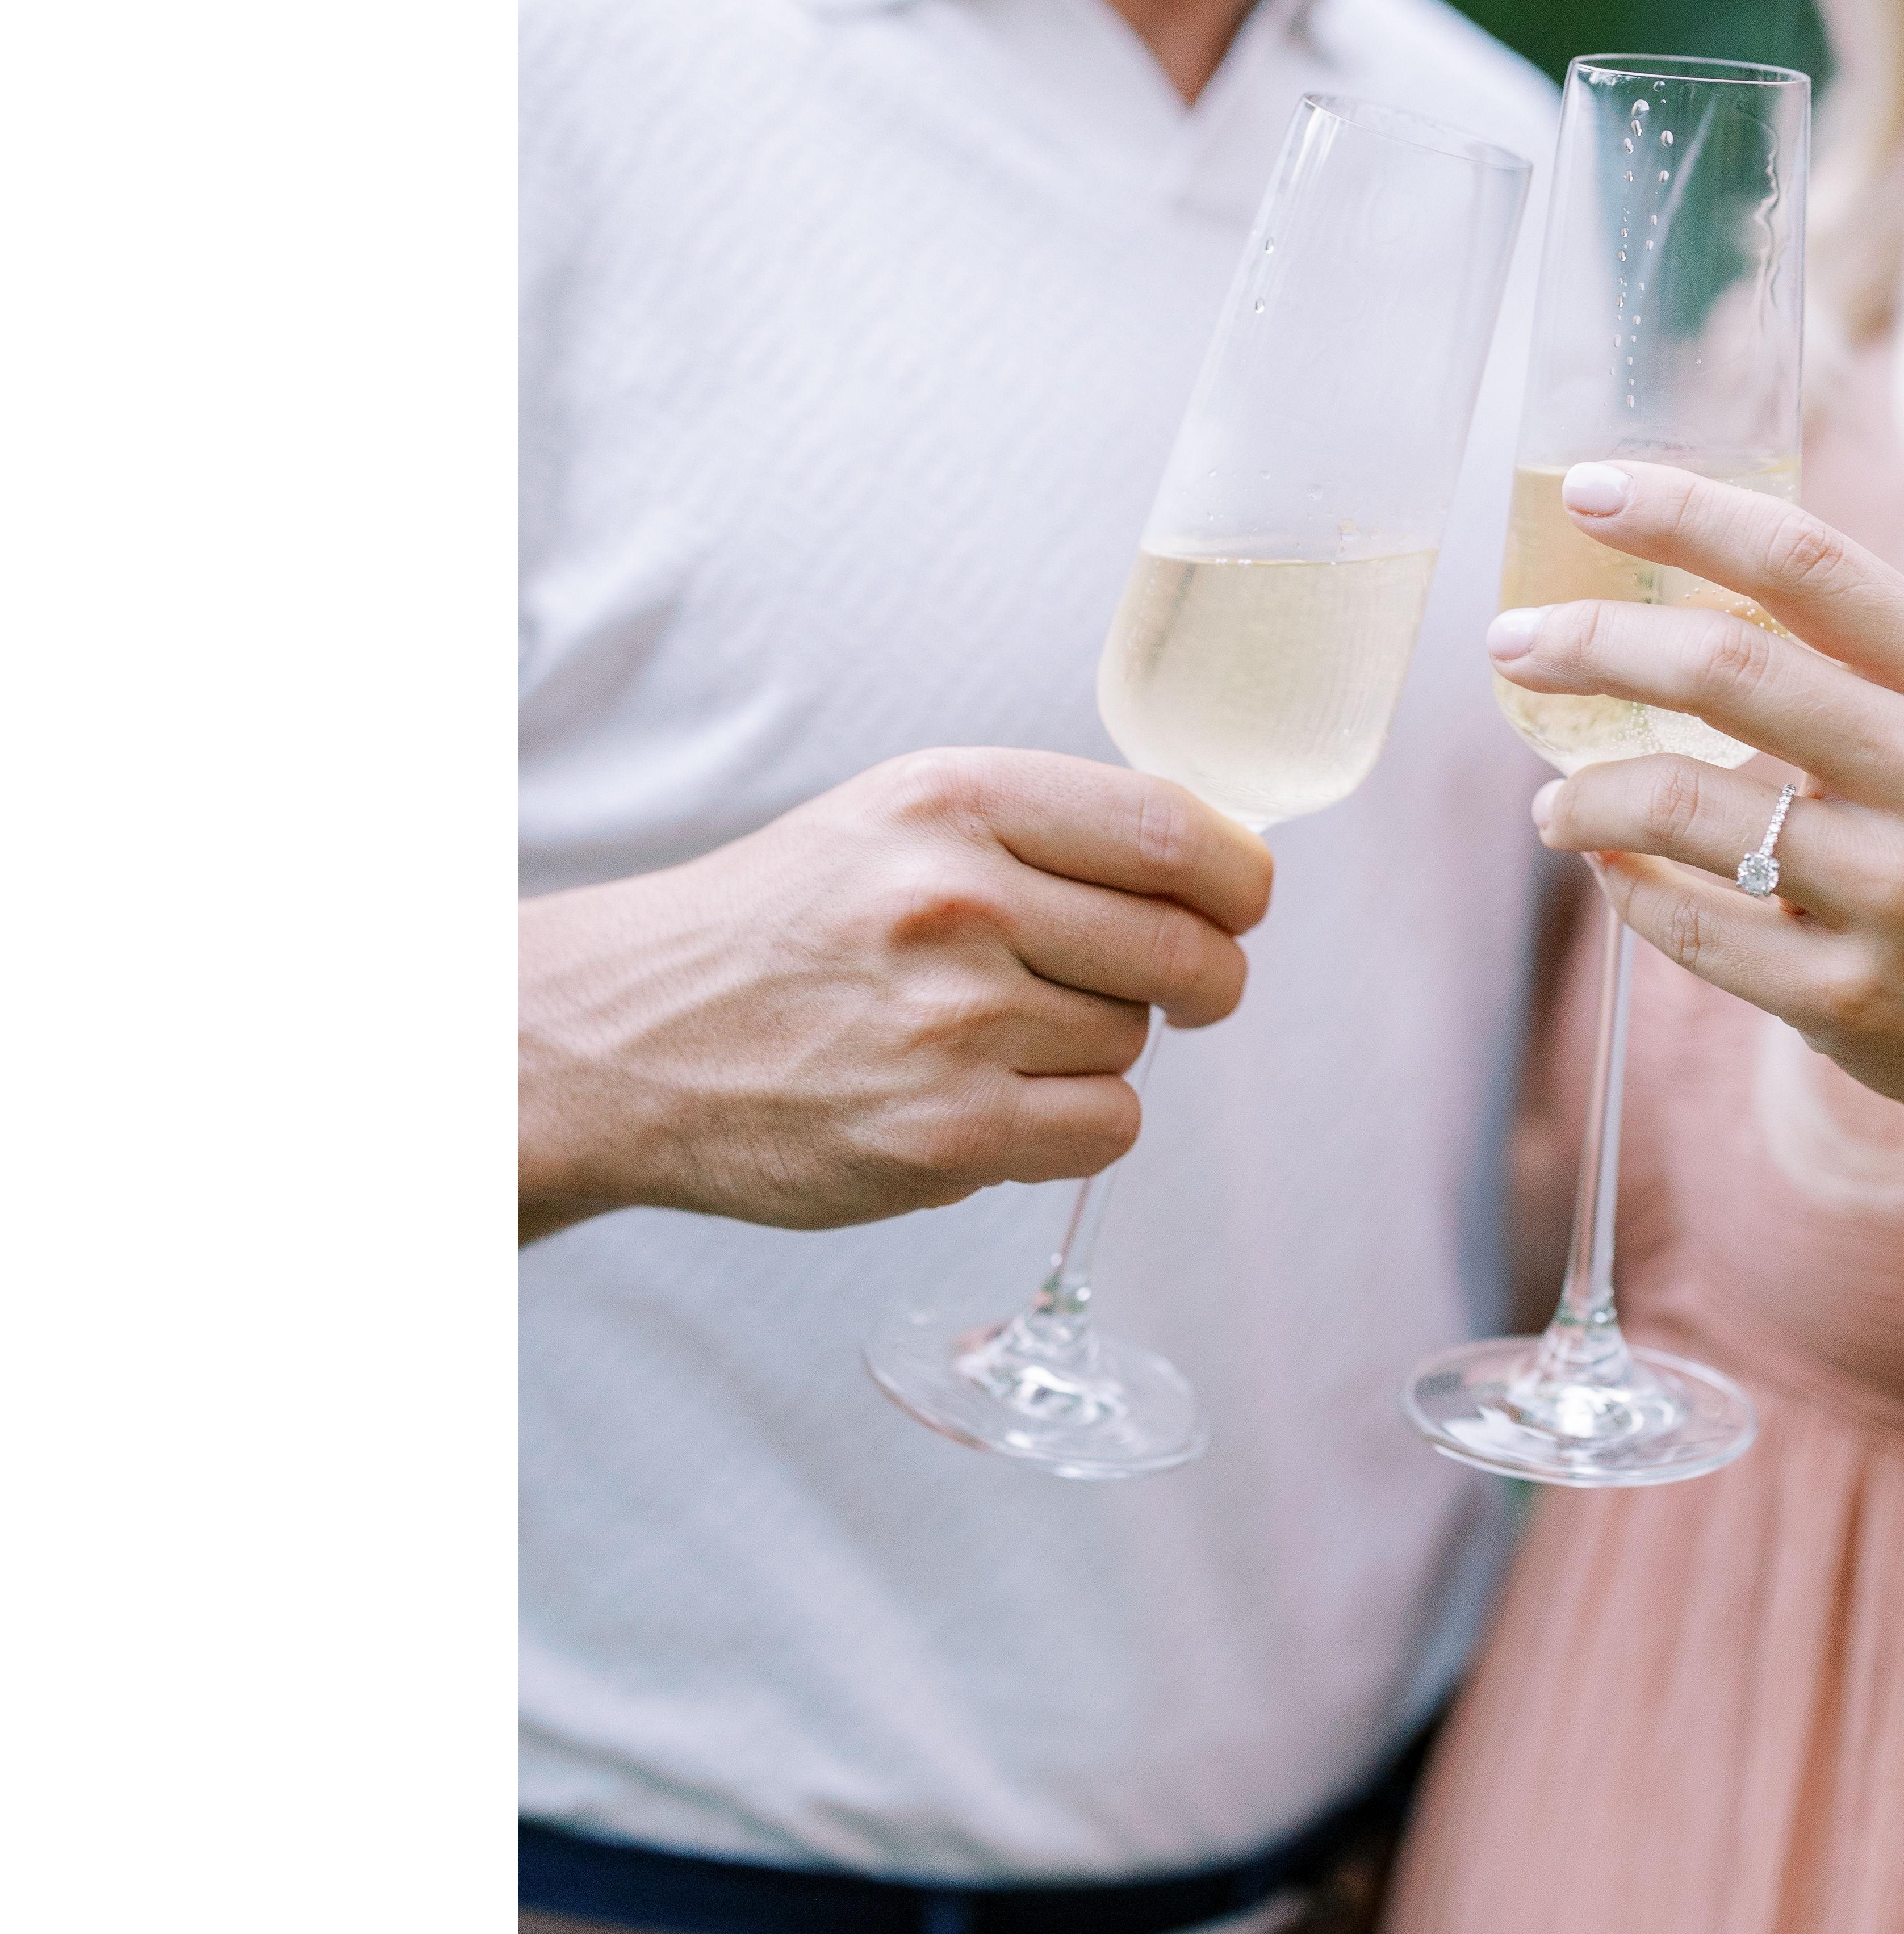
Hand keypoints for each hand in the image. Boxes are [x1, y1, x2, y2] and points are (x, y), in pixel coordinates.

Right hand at [520, 749, 1271, 1240]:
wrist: (634, 1033)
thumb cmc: (795, 921)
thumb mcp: (906, 818)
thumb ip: (1052, 829)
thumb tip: (1220, 865)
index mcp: (957, 801)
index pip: (1177, 831)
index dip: (1239, 879)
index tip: (1238, 903)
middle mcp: (957, 900)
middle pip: (1188, 949)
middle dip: (1207, 977)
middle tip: (1178, 986)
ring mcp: (951, 1022)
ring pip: (1135, 1042)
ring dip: (1100, 1048)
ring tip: (998, 1034)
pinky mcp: (945, 1133)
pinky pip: (1106, 1128)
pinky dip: (1075, 1123)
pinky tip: (998, 1099)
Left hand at [1486, 463, 1903, 1169]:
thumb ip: (1846, 660)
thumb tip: (1664, 588)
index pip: (1804, 561)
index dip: (1684, 513)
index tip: (1587, 491)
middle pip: (1722, 669)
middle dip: (1590, 643)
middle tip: (1512, 644)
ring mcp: (1893, 892)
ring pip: (1678, 806)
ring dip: (1583, 795)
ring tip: (1553, 805)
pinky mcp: (1847, 999)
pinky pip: (1689, 926)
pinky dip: (1627, 890)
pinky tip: (1613, 872)